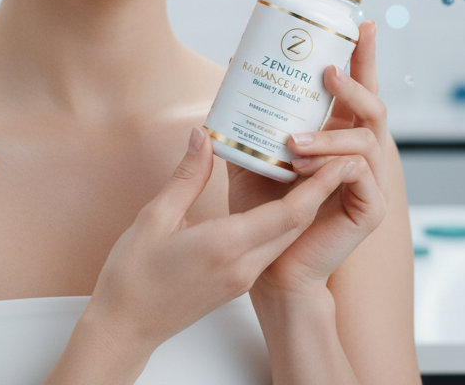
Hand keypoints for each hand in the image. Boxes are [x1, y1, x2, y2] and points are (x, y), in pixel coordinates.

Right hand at [85, 126, 355, 354]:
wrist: (125, 329)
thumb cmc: (132, 277)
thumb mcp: (154, 218)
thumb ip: (186, 176)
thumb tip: (203, 136)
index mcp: (225, 246)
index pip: (288, 214)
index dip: (318, 186)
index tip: (339, 160)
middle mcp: (242, 265)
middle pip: (295, 225)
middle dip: (318, 191)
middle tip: (332, 156)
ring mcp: (242, 278)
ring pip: (284, 237)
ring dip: (301, 208)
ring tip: (308, 172)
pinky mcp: (236, 284)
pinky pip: (269, 248)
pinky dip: (280, 223)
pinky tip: (274, 201)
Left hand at [227, 20, 390, 298]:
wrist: (267, 266)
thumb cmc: (260, 211)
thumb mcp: (251, 154)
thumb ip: (248, 119)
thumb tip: (232, 68)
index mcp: (337, 137)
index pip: (356, 91)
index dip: (363, 57)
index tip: (361, 25)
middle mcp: (359, 153)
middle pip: (374, 104)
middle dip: (357, 81)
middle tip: (328, 69)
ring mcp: (370, 180)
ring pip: (366, 137)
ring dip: (329, 134)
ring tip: (293, 142)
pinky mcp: (370, 207)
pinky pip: (360, 171)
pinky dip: (332, 164)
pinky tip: (303, 167)